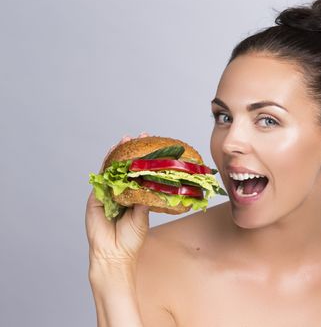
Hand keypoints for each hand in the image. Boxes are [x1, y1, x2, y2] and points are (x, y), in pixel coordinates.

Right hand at [85, 132, 150, 268]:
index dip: (145, 160)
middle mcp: (120, 193)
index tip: (154, 145)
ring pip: (112, 169)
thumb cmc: (131, 238)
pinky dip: (105, 165)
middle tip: (140, 136)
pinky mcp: (95, 198)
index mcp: (133, 196)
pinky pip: (100, 178)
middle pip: (125, 167)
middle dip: (131, 151)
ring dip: (118, 153)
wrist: (115, 254)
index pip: (140, 173)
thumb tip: (152, 184)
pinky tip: (111, 154)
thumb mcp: (143, 215)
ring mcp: (107, 194)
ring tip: (125, 139)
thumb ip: (145, 199)